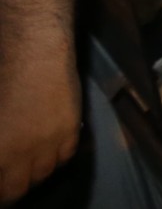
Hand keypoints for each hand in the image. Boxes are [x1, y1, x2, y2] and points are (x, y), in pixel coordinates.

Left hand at [0, 49, 82, 203]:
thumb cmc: (2, 81)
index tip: (0, 184)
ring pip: (43, 174)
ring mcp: (47, 145)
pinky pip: (66, 157)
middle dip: (12, 188)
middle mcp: (20, 156)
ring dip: (35, 172)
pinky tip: (50, 148)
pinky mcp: (69, 132)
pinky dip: (57, 157)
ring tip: (30, 164)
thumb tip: (2, 158)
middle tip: (10, 181)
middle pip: (17, 189)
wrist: (35, 56)